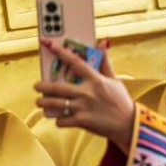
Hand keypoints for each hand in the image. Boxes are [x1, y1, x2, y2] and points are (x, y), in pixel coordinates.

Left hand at [34, 38, 134, 153]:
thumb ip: (105, 62)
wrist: (128, 124)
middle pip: (57, 87)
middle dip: (43, 87)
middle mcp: (87, 92)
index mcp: (96, 80)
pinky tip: (60, 118)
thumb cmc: (121, 100)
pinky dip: (59, 120)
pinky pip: (62, 120)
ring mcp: (83, 107)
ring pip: (55, 104)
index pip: (75, 62)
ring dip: (44, 103)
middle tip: (37, 86)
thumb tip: (103, 42)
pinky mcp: (82, 121)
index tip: (48, 43)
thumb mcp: (114, 80)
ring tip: (40, 102)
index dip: (60, 52)